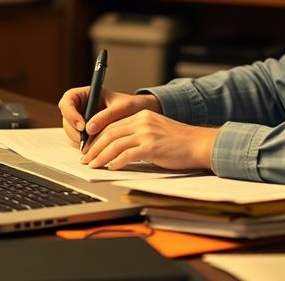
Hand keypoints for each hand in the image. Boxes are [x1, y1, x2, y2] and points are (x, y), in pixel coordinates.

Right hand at [57, 87, 161, 145]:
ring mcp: (80, 120)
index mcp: (86, 94)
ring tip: (95, 147)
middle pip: (66, 119)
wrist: (139, 115)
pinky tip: (97, 149)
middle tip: (87, 142)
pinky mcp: (85, 133)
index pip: (68, 101)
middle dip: (74, 132)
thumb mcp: (121, 107)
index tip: (82, 126)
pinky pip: (78, 141)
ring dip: (79, 141)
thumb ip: (106, 116)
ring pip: (70, 132)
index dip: (71, 113)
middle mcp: (80, 107)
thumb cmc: (131, 105)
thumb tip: (89, 129)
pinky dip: (85, 146)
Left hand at [80, 110, 217, 170]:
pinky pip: (128, 154)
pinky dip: (116, 162)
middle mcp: (142, 122)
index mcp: (141, 116)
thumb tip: (118, 147)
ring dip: (101, 156)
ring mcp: (147, 134)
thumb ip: (138, 134)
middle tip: (86, 159)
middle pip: (109, 133)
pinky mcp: (152, 147)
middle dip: (94, 147)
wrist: (198, 144)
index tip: (89, 148)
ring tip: (93, 165)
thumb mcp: (156, 131)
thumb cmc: (179, 142)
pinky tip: (111, 168)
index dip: (97, 137)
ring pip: (115, 144)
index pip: (112, 125)